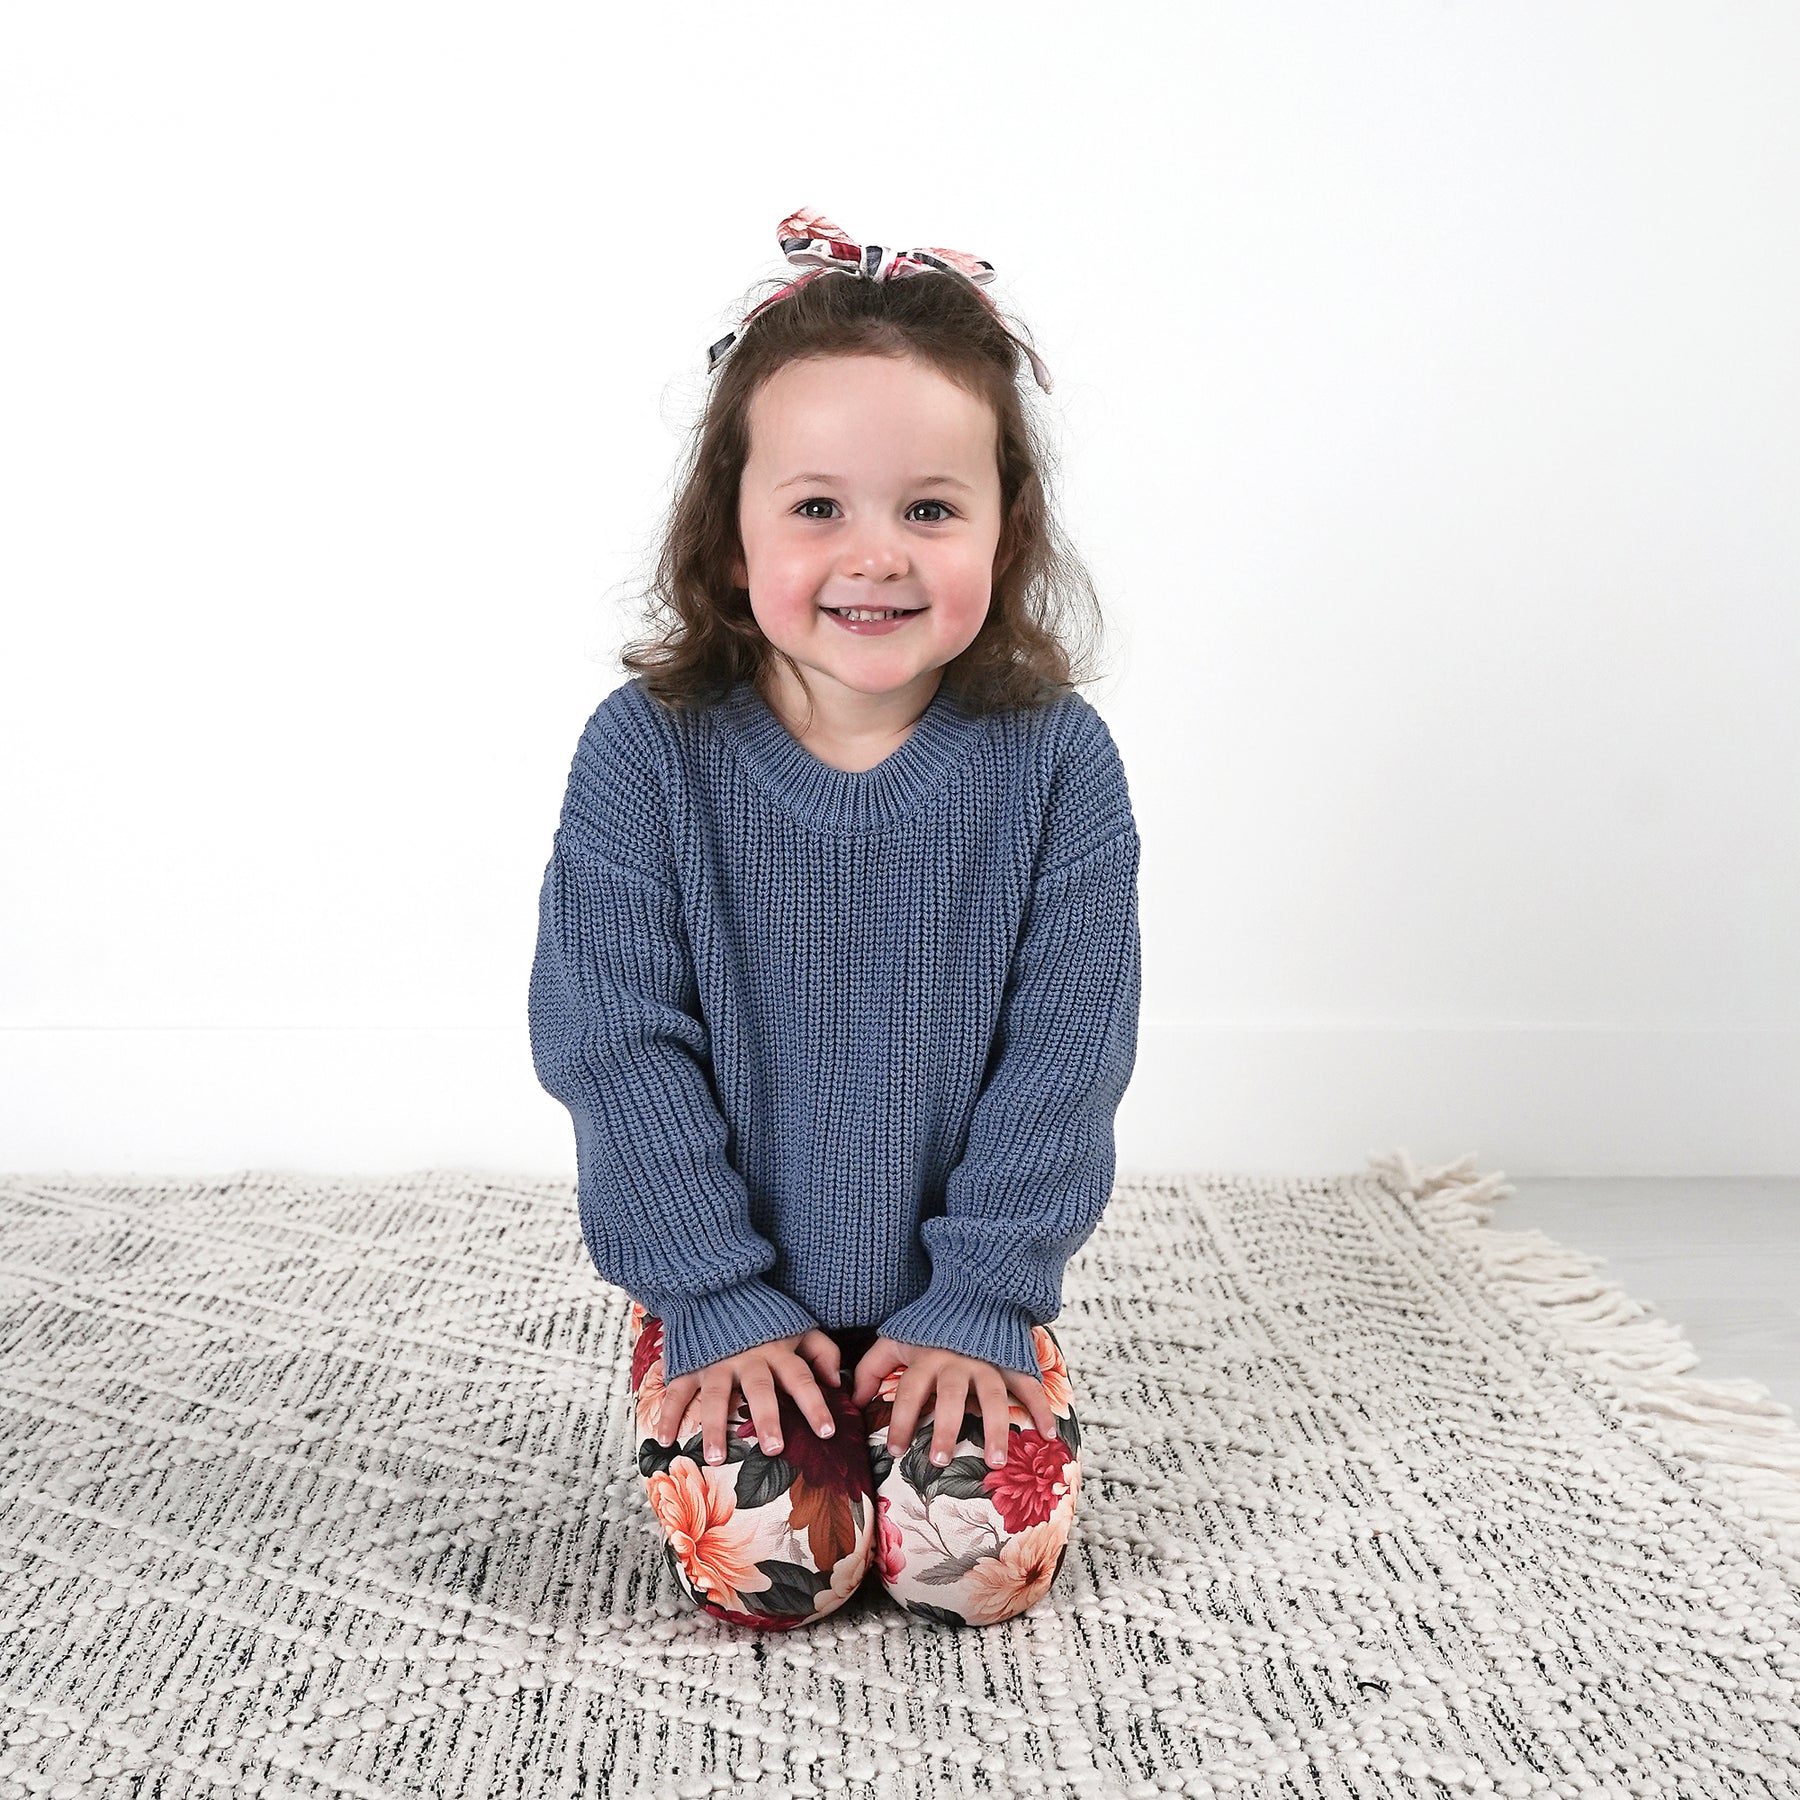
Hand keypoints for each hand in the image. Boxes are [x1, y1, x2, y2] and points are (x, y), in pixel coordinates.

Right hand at [653, 1329, 840, 1464]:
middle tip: (774, 1448)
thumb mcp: (798, 1325)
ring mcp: (715, 1361)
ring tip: (717, 1457)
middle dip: (767, 1418)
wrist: (718, 1287)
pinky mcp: (689, 1363)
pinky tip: (665, 1439)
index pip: (801, 1378)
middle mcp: (748, 1357)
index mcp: (777, 1349)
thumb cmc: (763, 1317)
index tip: (827, 1432)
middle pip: (759, 1389)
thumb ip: (822, 1351)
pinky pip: (677, 1390)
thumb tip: (836, 1383)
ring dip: (714, 1426)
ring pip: (715, 1395)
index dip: (815, 1404)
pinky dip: (668, 1414)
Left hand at [849, 1336, 1057, 1469]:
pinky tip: (1047, 1433)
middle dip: (944, 1429)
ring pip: (992, 1395)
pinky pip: (1029, 1384)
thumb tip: (854, 1402)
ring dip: (995, 1428)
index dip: (900, 1422)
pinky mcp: (1012, 1360)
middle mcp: (957, 1360)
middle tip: (939, 1461)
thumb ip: (872, 1367)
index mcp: (926, 1357)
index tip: (896, 1451)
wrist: (971, 1289)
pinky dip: (1040, 1407)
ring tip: (995, 1460)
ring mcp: (988, 1361)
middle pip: (949, 1397)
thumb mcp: (896, 1338)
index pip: (908, 1392)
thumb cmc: (930, 1325)